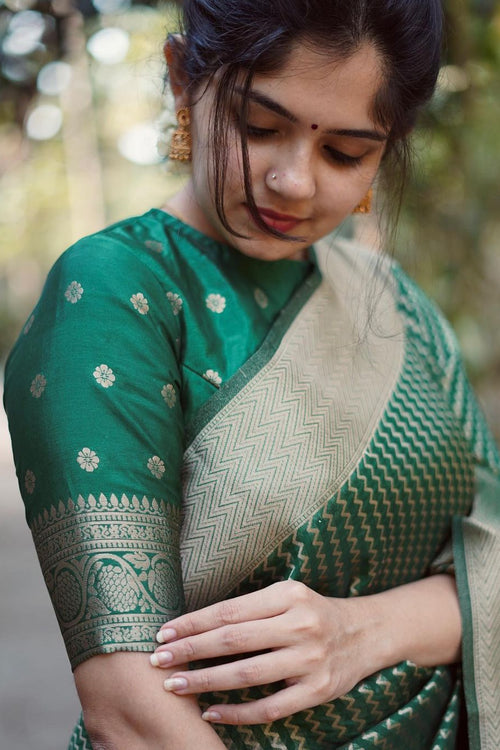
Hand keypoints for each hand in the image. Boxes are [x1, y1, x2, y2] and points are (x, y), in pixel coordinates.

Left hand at [150, 580, 375, 724]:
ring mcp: (310, 660)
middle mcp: (300, 625)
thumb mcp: (288, 596)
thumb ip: (251, 607)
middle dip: (191, 651)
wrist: (365, 634)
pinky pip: (270, 708)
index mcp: (289, 595)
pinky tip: (211, 712)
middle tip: (158, 660)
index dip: (193, 623)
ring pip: (247, 675)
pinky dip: (237, 713)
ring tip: (175, 685)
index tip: (164, 633)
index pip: (230, 610)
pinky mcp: (317, 691)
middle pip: (233, 641)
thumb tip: (195, 625)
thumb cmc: (313, 612)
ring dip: (205, 682)